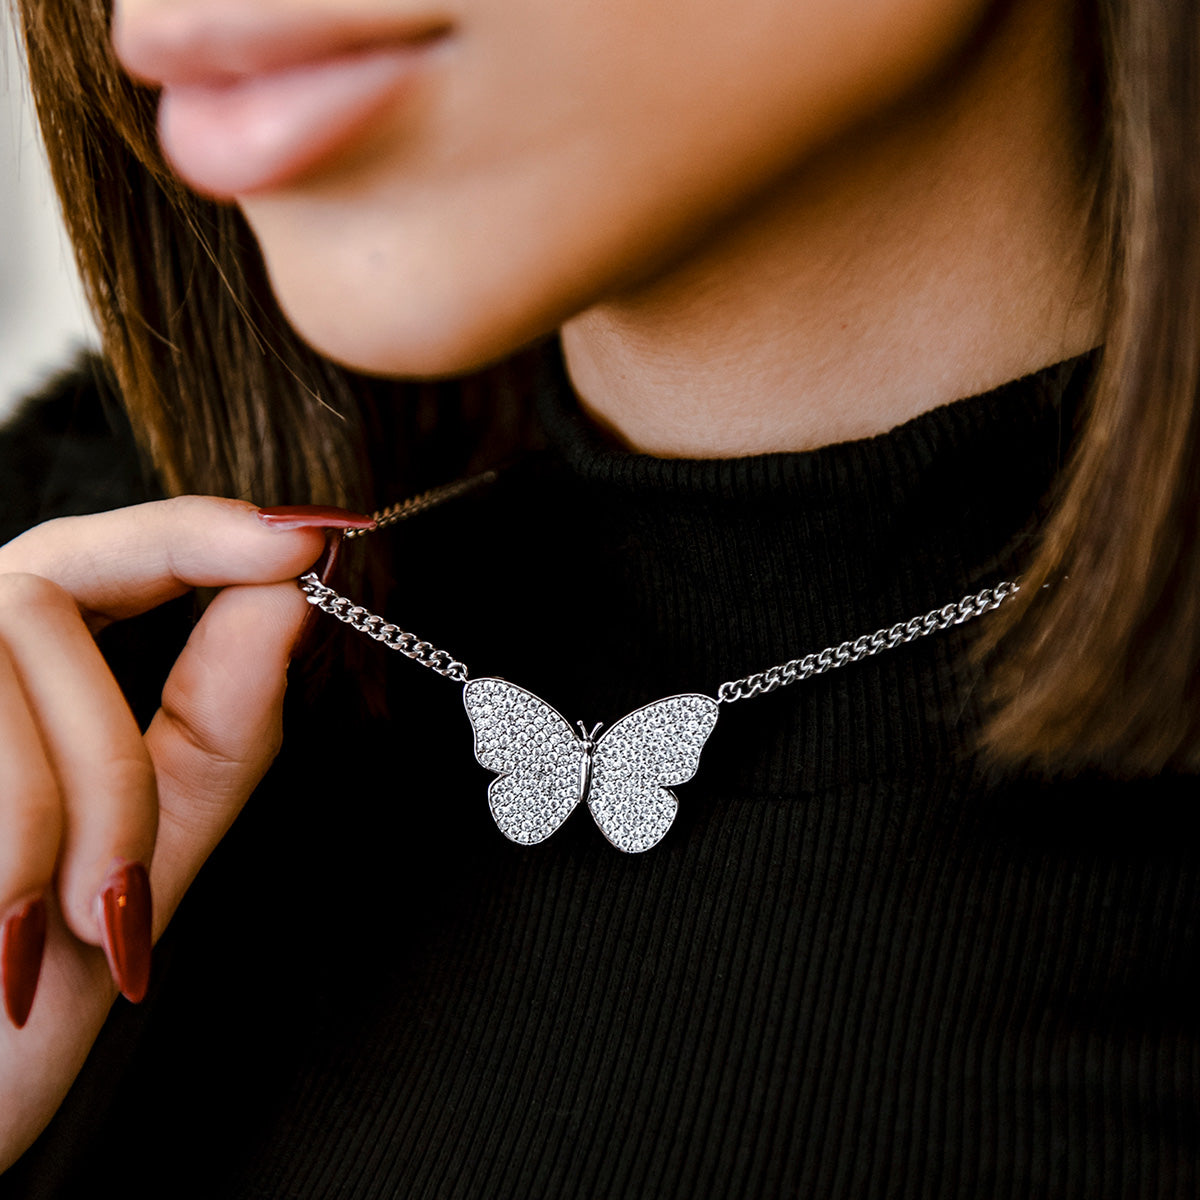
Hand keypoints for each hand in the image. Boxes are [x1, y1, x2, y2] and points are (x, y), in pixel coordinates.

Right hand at [0, 496, 371, 1169]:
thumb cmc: (30, 984)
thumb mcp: (151, 840)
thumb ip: (218, 720)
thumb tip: (290, 596)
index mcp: (17, 665)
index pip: (106, 549)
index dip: (199, 529)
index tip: (306, 538)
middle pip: (45, 606)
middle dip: (114, 760)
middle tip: (132, 892)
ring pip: (7, 683)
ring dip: (75, 827)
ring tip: (83, 935)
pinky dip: (20, 860)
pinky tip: (12, 947)